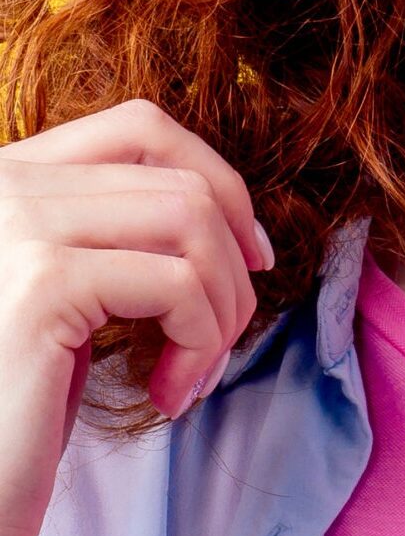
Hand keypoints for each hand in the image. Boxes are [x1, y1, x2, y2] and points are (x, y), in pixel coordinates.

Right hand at [0, 96, 271, 535]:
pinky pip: (180, 284)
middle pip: (178, 178)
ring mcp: (15, 229)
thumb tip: (226, 206)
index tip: (249, 253)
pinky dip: (202, 339)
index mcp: (6, 177)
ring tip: (197, 369)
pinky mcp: (40, 288)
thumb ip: (115, 230)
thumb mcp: (68, 294)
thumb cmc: (15, 408)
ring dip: (222, 303)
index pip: (139, 127)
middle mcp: (0, 186)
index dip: (217, 178)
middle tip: (223, 335)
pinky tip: (172, 394)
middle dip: (231, 261)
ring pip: (192, 220)